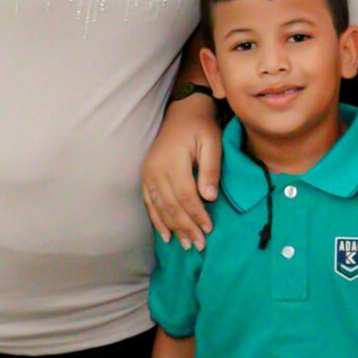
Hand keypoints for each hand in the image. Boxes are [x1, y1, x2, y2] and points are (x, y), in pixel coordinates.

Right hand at [142, 94, 222, 249]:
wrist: (182, 112)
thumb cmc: (201, 128)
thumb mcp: (212, 143)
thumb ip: (211, 169)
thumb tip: (209, 197)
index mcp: (172, 162)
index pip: (185, 196)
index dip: (197, 215)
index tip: (209, 229)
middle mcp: (155, 170)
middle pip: (172, 206)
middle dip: (186, 228)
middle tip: (199, 245)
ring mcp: (147, 174)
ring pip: (160, 208)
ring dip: (173, 228)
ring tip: (186, 245)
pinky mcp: (145, 177)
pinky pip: (149, 203)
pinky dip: (157, 221)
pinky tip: (166, 235)